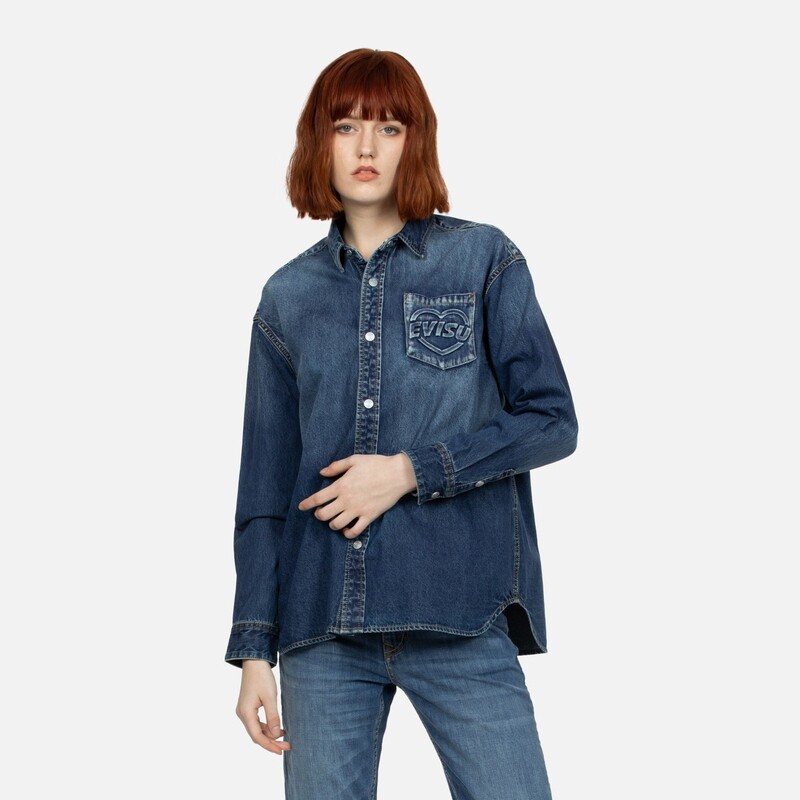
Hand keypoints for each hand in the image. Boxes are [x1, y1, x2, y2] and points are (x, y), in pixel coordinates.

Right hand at [235, 659, 290, 754]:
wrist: (254, 662)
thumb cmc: (262, 677)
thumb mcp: (270, 697)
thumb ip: (273, 716)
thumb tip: (276, 735)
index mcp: (246, 713)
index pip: (257, 736)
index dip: (269, 745)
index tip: (281, 751)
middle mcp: (242, 714)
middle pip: (256, 735)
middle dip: (271, 742)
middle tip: (287, 746)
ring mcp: (244, 711)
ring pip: (257, 729)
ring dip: (269, 735)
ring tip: (284, 738)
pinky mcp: (248, 707)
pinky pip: (257, 722)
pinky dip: (267, 727)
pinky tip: (278, 728)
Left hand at [298, 453, 416, 538]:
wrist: (398, 474)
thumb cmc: (376, 464)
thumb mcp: (354, 460)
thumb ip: (336, 466)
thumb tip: (322, 472)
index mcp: (341, 485)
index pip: (318, 498)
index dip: (307, 504)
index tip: (301, 507)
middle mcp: (347, 500)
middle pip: (324, 515)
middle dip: (319, 515)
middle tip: (321, 512)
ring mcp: (358, 510)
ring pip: (336, 525)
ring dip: (332, 524)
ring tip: (334, 520)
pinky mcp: (369, 516)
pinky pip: (354, 531)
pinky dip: (347, 533)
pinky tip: (347, 529)